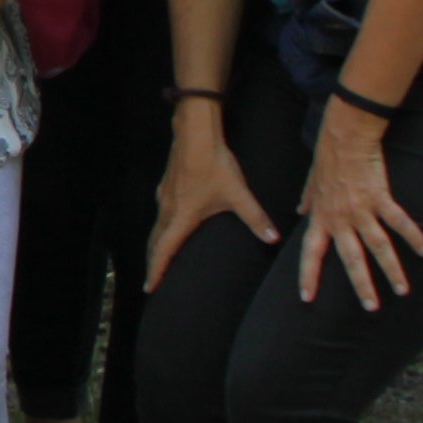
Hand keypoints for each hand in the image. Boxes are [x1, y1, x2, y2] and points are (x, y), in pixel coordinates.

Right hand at [143, 123, 273, 288]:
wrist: (195, 133)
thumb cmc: (213, 165)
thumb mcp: (238, 194)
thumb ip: (256, 218)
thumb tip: (273, 238)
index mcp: (182, 218)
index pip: (164, 251)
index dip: (156, 271)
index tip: (149, 288)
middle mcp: (168, 209)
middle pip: (155, 242)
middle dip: (153, 262)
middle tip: (152, 279)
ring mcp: (164, 196)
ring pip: (156, 227)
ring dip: (156, 244)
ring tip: (159, 255)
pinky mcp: (167, 185)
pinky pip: (160, 213)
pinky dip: (161, 227)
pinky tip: (169, 224)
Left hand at [295, 106, 422, 306]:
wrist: (345, 137)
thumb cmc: (327, 159)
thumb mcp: (311, 183)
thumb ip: (306, 201)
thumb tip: (300, 212)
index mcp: (321, 217)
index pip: (310, 252)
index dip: (308, 275)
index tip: (307, 298)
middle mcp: (340, 219)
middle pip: (351, 259)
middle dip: (361, 285)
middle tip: (371, 307)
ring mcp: (361, 211)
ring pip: (378, 247)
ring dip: (392, 271)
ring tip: (402, 291)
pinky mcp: (381, 199)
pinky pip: (399, 222)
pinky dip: (413, 237)